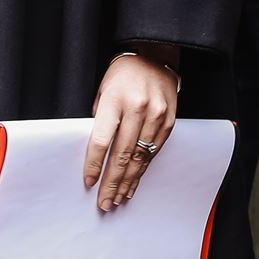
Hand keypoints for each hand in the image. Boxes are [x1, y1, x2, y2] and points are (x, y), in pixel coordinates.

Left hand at [82, 50, 178, 210]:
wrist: (155, 56)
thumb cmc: (123, 75)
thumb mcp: (103, 91)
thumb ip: (100, 120)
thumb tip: (97, 154)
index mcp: (115, 99)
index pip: (102, 139)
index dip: (94, 164)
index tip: (89, 182)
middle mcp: (137, 108)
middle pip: (121, 154)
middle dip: (112, 182)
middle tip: (104, 203)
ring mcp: (156, 115)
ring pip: (140, 157)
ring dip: (128, 182)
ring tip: (118, 199)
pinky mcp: (169, 121)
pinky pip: (154, 152)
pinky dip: (143, 170)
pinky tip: (134, 183)